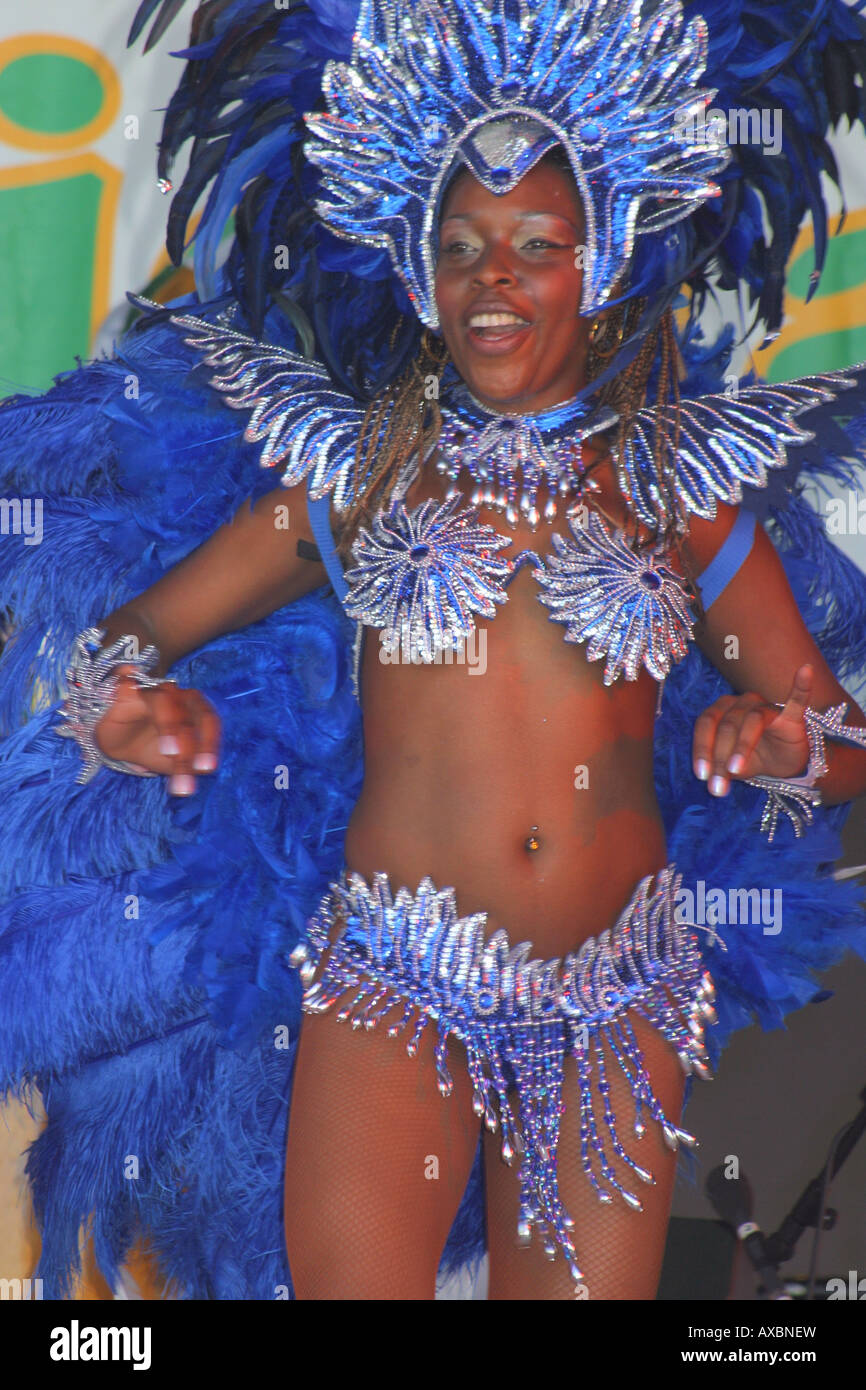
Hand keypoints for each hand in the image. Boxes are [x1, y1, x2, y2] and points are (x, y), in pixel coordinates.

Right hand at [94, 666, 220, 795]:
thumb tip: (205, 768)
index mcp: (193, 710)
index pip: (208, 720)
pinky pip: (126, 680)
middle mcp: (176, 696)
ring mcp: (150, 691)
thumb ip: (189, 764)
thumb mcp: (172, 763)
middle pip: (188, 712)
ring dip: (170, 725)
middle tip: (184, 764)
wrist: (120, 748)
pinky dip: (128, 678)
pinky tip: (129, 680)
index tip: (205, 768)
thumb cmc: (153, 749)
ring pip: (163, 699)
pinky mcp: (125, 690)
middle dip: (189, 741)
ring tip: (170, 752)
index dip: (210, 743)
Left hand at [693, 663, 813, 796]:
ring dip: (741, 746)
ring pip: (752, 719)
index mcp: (722, 710)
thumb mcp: (732, 768)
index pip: (707, 722)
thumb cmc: (752, 758)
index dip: (701, 748)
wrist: (784, 764)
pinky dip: (801, 686)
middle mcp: (743, 702)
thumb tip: (715, 785)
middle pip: (727, 723)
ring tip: (736, 770)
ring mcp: (768, 707)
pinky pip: (797, 699)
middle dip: (720, 756)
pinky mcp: (791, 715)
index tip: (702, 775)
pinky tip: (804, 671)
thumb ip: (721, 771)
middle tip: (718, 784)